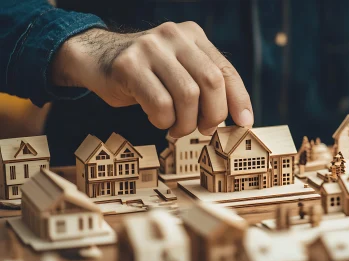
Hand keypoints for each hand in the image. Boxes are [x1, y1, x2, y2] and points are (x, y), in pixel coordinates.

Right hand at [51, 22, 252, 136]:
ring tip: (176, 128)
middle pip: (211, 82)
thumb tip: (235, 119)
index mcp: (193, 36)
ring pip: (187, 96)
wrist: (97, 59)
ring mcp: (151, 48)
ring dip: (185, 123)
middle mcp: (175, 37)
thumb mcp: (180, 71)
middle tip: (203, 129)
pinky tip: (157, 119)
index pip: (225, 70)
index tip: (245, 124)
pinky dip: (163, 120)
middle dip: (212, 115)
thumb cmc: (147, 75)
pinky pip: (160, 104)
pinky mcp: (129, 65)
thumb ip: (204, 85)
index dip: (239, 99)